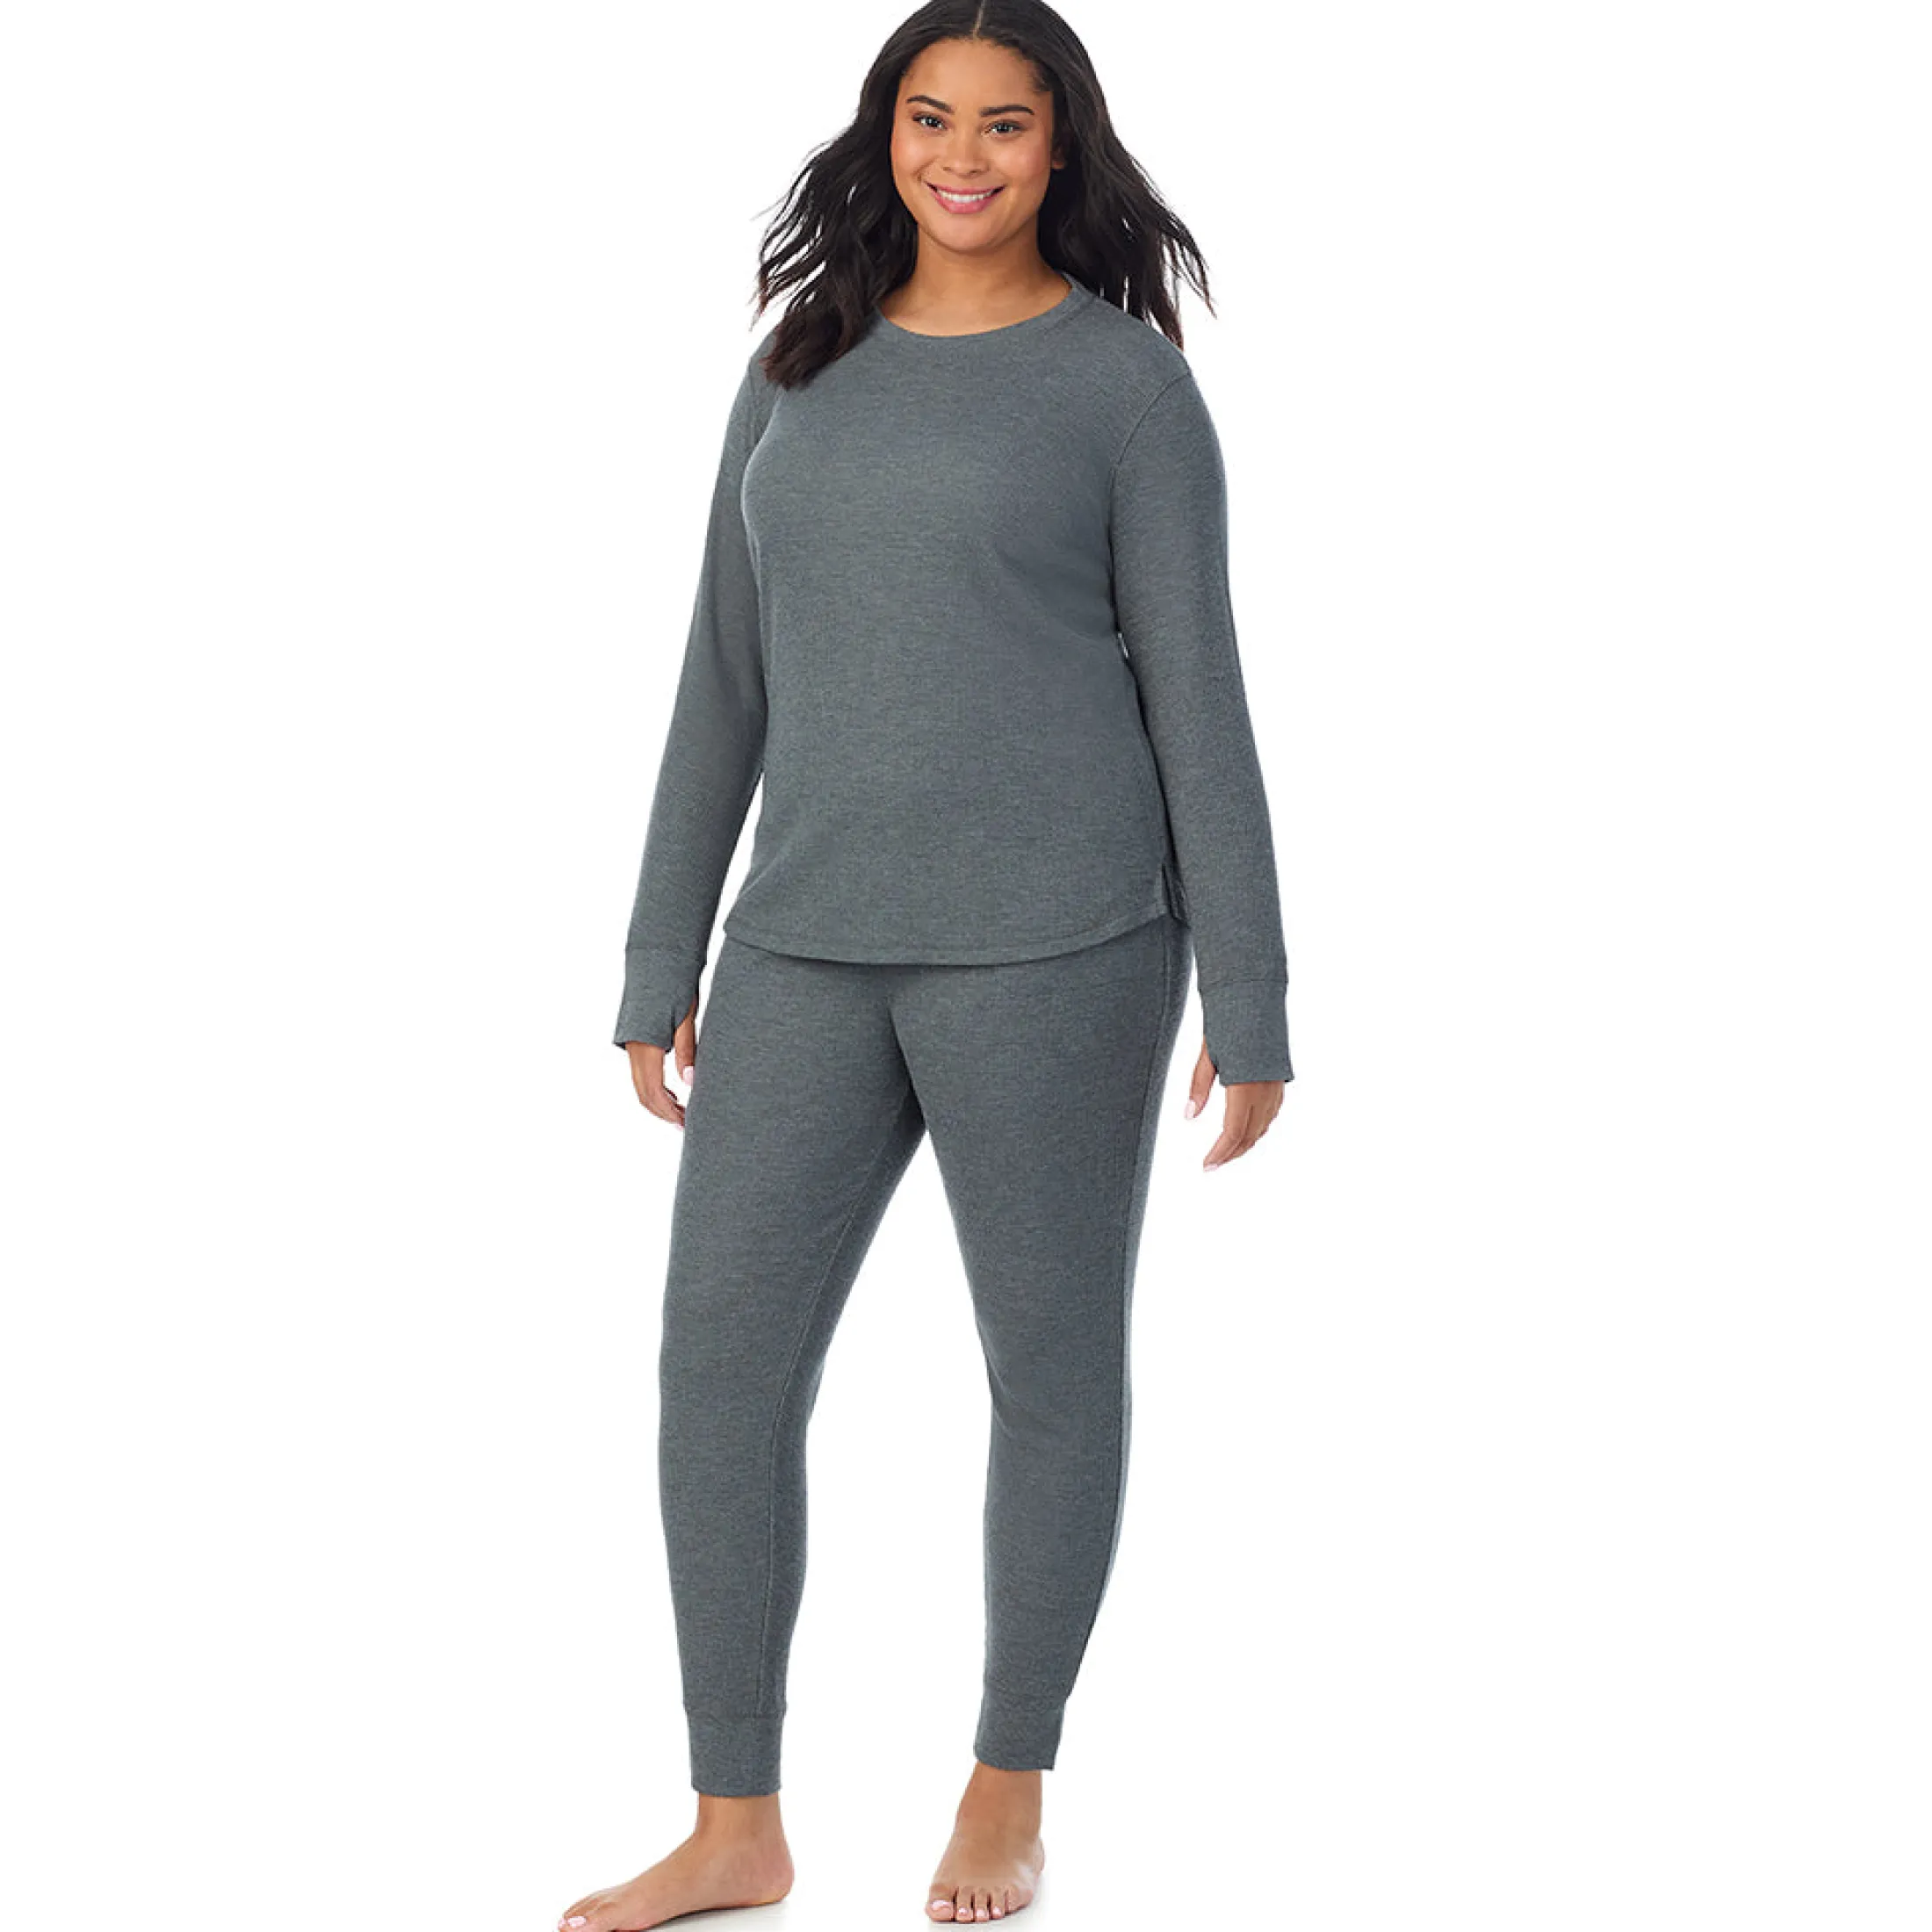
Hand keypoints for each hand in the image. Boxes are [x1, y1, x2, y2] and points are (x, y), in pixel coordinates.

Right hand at [622, 992, 699, 1127]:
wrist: (657, 960)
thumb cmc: (676, 986)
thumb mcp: (687, 1018)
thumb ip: (687, 1051)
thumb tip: (690, 1082)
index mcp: (646, 1047)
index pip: (654, 1092)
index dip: (669, 1113)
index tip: (687, 1124)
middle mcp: (634, 1049)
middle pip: (644, 1094)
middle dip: (663, 1113)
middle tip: (686, 1125)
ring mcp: (632, 1046)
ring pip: (641, 1086)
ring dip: (658, 1103)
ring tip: (682, 1113)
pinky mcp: (636, 1042)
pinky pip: (642, 1074)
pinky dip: (655, 1089)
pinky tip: (673, 1093)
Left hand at [1182, 1032, 1283, 1169]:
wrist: (1256, 998)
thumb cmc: (1229, 1023)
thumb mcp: (1208, 1055)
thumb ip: (1199, 1087)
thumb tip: (1189, 1117)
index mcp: (1245, 1086)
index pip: (1233, 1132)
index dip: (1220, 1153)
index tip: (1206, 1166)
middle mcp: (1264, 1091)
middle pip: (1249, 1135)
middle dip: (1230, 1153)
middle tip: (1212, 1165)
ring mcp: (1275, 1087)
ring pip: (1262, 1128)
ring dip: (1245, 1143)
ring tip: (1225, 1152)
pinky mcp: (1280, 1081)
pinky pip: (1271, 1115)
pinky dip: (1258, 1129)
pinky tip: (1246, 1130)